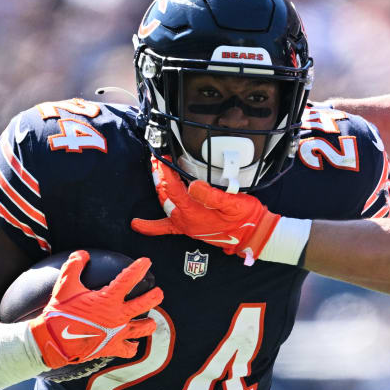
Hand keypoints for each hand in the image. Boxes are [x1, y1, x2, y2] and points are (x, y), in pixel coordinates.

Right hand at [29, 251, 162, 368]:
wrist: (55, 341)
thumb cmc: (60, 313)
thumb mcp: (65, 286)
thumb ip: (74, 266)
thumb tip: (82, 254)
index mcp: (108, 299)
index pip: (128, 279)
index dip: (139, 268)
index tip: (147, 262)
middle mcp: (117, 316)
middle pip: (144, 304)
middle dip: (154, 297)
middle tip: (159, 292)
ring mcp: (117, 333)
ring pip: (142, 329)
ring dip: (148, 324)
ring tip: (150, 321)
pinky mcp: (113, 347)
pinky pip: (130, 350)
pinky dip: (132, 346)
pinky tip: (133, 343)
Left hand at [131, 160, 282, 262]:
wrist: (252, 235)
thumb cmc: (244, 218)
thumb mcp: (232, 203)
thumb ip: (211, 195)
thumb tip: (193, 185)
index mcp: (193, 213)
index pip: (172, 189)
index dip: (166, 171)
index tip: (164, 155)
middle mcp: (185, 221)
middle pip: (164, 195)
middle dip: (158, 175)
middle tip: (157, 158)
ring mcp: (186, 226)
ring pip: (164, 204)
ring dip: (158, 188)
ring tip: (155, 171)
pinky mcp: (190, 228)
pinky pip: (165, 228)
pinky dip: (150, 226)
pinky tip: (137, 224)